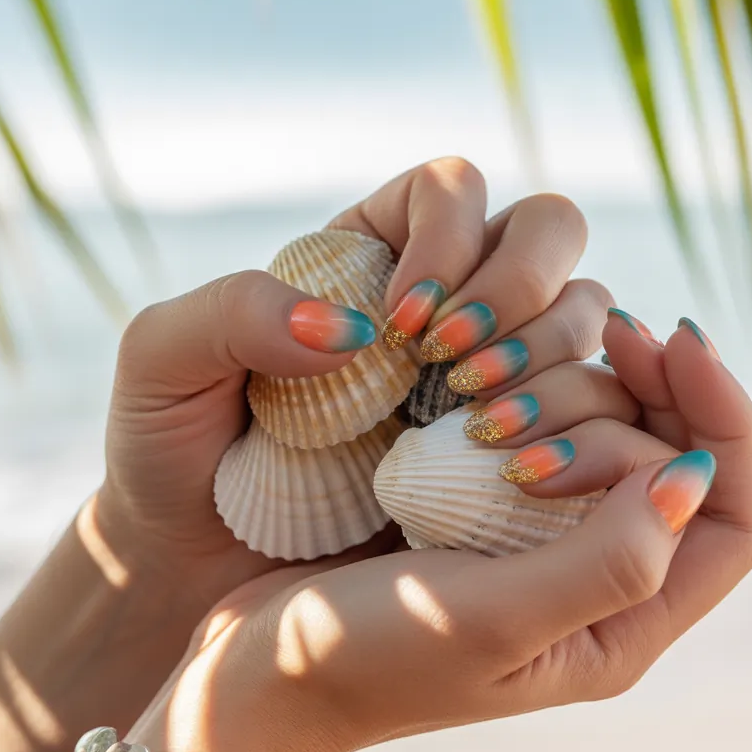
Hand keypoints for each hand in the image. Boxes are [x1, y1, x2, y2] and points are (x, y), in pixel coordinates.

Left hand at [97, 157, 609, 610]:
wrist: (196, 561)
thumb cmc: (173, 449)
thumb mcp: (164, 361)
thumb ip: (237, 310)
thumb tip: (356, 327)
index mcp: (367, 257)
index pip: (451, 189)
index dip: (451, 238)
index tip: (404, 324)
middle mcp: (442, 305)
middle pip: (547, 231)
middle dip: (522, 284)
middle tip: (453, 365)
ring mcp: (483, 377)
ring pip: (581, 313)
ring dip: (547, 355)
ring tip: (478, 426)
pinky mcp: (508, 452)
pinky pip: (586, 408)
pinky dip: (570, 424)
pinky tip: (510, 470)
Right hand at [128, 313, 751, 751]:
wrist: (258, 665)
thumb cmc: (366, 657)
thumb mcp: (489, 622)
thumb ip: (609, 563)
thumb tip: (689, 477)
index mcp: (619, 627)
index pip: (734, 518)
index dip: (724, 420)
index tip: (664, 341)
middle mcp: (592, 581)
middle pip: (675, 456)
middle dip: (633, 394)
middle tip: (552, 367)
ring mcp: (536, 537)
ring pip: (606, 426)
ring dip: (566, 382)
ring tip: (484, 389)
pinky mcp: (482, 505)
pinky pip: (538, 421)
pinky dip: (521, 384)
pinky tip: (473, 371)